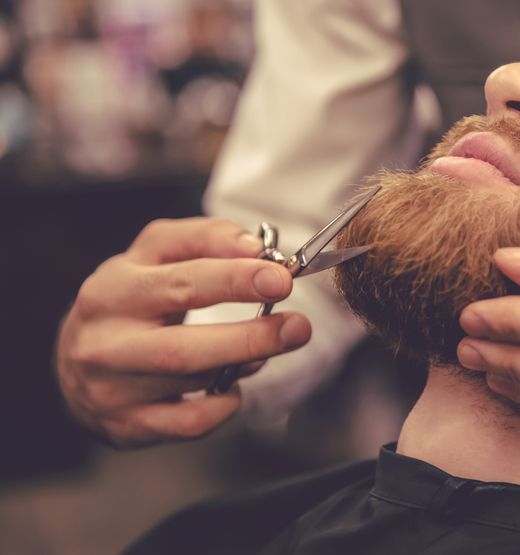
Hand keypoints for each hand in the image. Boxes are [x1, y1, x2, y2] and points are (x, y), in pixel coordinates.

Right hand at [56, 217, 311, 447]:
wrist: (77, 358)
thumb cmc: (131, 299)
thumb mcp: (157, 253)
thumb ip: (206, 239)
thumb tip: (255, 249)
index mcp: (114, 290)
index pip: (181, 282)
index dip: (235, 280)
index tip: (280, 279)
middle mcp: (106, 343)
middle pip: (184, 348)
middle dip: (250, 337)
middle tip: (297, 327)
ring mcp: (112, 390)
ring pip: (194, 384)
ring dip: (243, 364)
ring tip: (265, 347)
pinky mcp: (127, 426)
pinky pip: (191, 423)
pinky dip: (223, 405)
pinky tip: (230, 387)